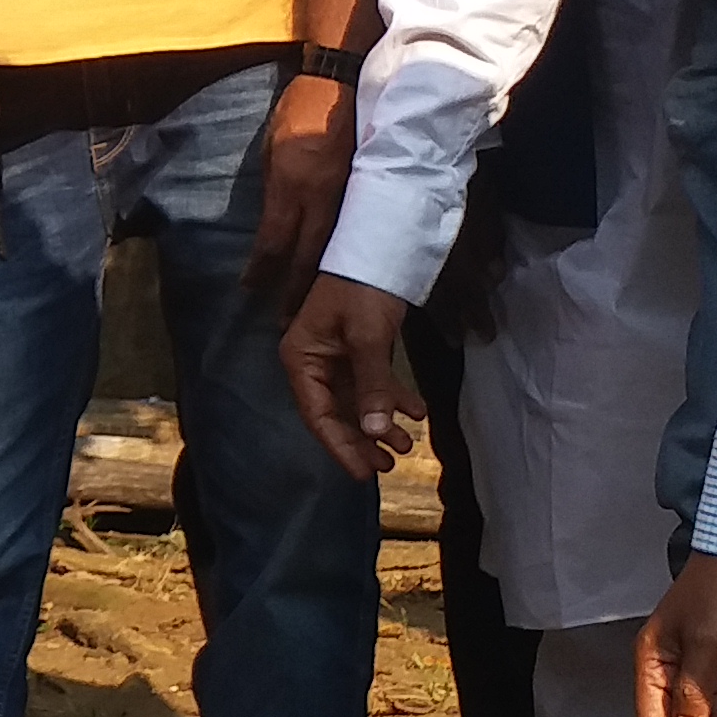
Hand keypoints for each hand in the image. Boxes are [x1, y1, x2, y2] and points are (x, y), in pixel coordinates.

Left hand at [247, 67, 356, 314]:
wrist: (343, 84)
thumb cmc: (298, 113)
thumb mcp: (272, 150)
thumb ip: (272, 191)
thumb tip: (268, 227)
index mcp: (291, 183)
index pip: (274, 240)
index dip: (261, 270)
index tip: (249, 290)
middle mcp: (320, 196)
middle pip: (306, 257)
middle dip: (295, 292)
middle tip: (287, 324)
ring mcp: (348, 197)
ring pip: (333, 252)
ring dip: (320, 284)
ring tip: (312, 312)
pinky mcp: (365, 194)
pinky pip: (351, 236)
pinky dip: (343, 261)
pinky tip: (339, 280)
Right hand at [277, 271, 415, 485]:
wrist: (380, 243)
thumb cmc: (363, 288)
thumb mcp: (368, 337)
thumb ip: (371, 385)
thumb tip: (374, 433)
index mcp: (300, 357)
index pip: (317, 414)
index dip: (340, 446)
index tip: (365, 474)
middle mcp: (312, 360)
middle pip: (335, 412)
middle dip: (363, 440)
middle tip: (389, 464)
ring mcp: (334, 354)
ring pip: (356, 400)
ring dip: (380, 422)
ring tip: (407, 444)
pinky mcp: (356, 347)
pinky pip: (371, 382)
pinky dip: (391, 397)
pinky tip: (416, 412)